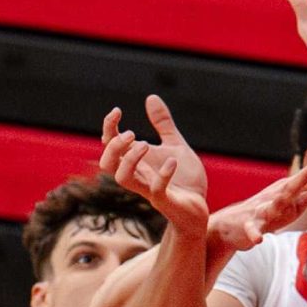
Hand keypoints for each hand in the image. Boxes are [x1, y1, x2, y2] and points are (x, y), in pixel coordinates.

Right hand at [100, 96, 208, 235]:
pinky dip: (163, 174)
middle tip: (132, 134)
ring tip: (146, 144)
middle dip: (113, 146)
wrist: (199, 208)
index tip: (118, 110)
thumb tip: (151, 97)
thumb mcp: (175, 145)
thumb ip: (163, 124)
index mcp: (137, 162)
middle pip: (107, 164)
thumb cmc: (184, 180)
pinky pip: (157, 190)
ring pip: (123, 178)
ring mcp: (150, 190)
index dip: (108, 128)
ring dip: (130, 159)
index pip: (109, 146)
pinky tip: (173, 161)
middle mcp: (138, 176)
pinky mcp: (165, 201)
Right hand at [208, 157, 306, 252]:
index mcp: (287, 192)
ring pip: (273, 204)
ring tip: (287, 195)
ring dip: (281, 198)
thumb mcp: (292, 200)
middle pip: (292, 187)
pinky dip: (254, 234)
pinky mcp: (249, 226)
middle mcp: (275, 198)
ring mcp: (261, 211)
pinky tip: (258, 239)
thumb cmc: (266, 211)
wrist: (231, 225)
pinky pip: (252, 231)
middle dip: (304, 177)